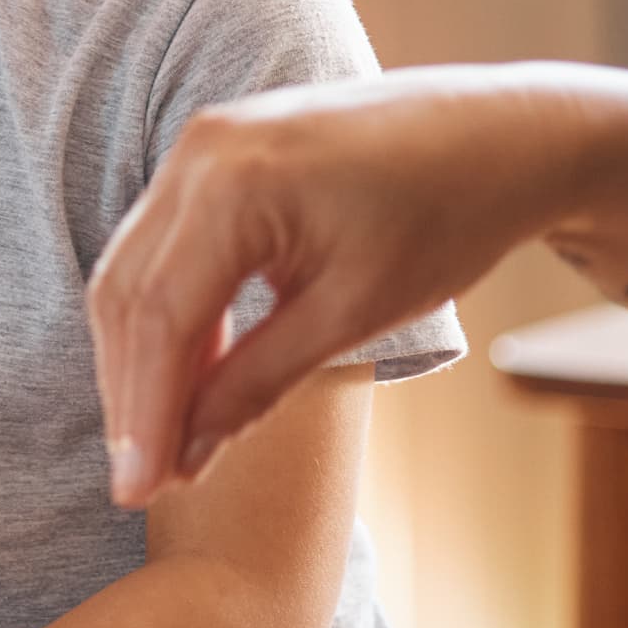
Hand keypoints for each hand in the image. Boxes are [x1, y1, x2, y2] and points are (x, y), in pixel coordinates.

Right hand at [89, 66, 578, 505]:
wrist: (499, 134)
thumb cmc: (445, 216)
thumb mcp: (353, 312)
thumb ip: (257, 381)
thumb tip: (186, 456)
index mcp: (233, 184)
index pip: (160, 319)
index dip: (144, 415)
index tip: (138, 492)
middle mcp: (199, 152)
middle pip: (128, 294)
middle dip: (129, 393)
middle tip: (140, 482)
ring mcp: (202, 145)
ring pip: (133, 269)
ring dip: (138, 356)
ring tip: (160, 440)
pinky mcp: (215, 154)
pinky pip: (163, 243)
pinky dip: (165, 311)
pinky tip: (184, 372)